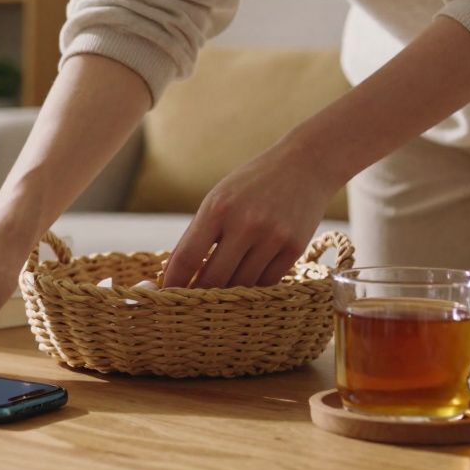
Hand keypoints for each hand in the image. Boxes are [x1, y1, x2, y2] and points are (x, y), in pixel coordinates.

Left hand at [164, 142, 337, 288]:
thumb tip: (175, 272)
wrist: (305, 166)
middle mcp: (246, 224)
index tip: (165, 296)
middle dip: (198, 293)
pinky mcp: (295, 248)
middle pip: (213, 278)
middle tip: (189, 302)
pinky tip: (245, 282)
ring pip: (241, 285)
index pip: (187, 257)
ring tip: (217, 294)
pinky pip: (267, 282)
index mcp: (218, 209)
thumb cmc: (252, 185)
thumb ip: (199, 234)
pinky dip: (253, 287)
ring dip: (227, 293)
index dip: (173, 282)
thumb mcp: (218, 199)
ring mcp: (273, 237)